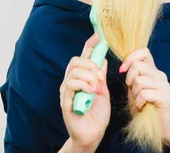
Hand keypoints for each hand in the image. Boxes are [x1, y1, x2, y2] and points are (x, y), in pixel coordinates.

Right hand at [60, 33, 110, 150]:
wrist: (93, 134)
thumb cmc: (97, 114)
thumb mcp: (103, 91)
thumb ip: (101, 76)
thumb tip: (102, 59)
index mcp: (82, 77)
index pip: (83, 56)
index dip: (90, 45)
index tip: (98, 36)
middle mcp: (72, 81)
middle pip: (76, 61)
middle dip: (90, 64)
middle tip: (100, 75)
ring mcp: (67, 91)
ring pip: (74, 71)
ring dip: (89, 77)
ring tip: (97, 88)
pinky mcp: (65, 100)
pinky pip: (71, 84)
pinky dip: (84, 85)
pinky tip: (91, 92)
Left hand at [119, 47, 169, 136]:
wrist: (158, 127)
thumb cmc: (144, 108)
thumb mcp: (134, 89)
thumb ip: (131, 76)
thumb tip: (122, 66)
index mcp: (153, 71)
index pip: (143, 51)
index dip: (130, 58)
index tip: (122, 70)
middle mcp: (160, 75)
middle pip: (137, 65)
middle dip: (129, 80)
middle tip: (134, 92)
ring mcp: (164, 85)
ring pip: (139, 80)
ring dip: (134, 94)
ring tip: (140, 102)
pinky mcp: (165, 96)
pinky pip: (144, 94)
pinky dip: (139, 103)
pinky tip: (142, 107)